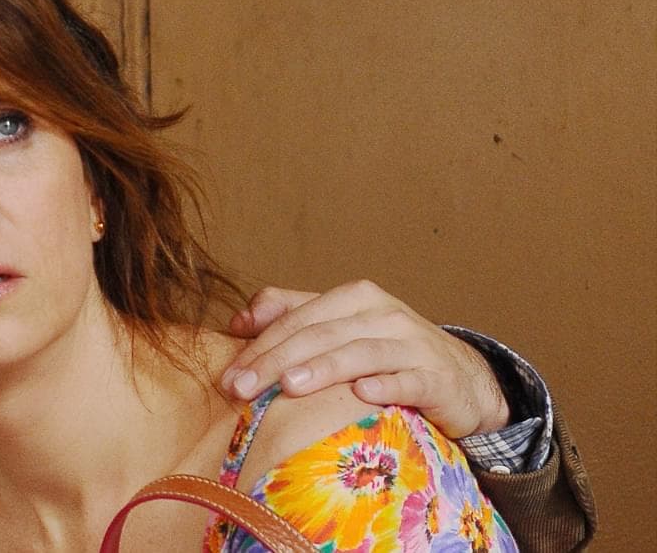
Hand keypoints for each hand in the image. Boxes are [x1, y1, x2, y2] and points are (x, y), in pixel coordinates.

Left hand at [217, 280, 509, 437]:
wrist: (464, 379)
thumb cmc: (389, 353)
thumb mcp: (341, 328)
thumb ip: (291, 315)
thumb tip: (238, 321)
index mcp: (354, 298)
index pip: (297, 319)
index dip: (259, 345)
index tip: (227, 375)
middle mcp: (383, 315)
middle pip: (320, 335)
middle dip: (276, 361)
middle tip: (241, 387)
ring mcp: (413, 344)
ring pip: (360, 352)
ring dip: (323, 368)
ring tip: (290, 385)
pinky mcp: (437, 378)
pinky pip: (409, 380)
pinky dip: (386, 385)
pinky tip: (363, 393)